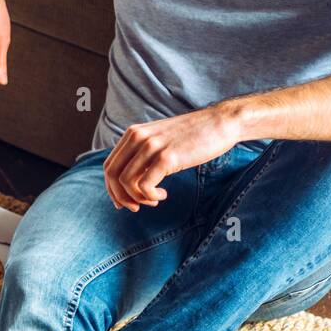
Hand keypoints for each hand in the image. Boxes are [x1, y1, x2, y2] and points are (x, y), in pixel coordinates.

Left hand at [103, 106, 242, 210]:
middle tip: (135, 207)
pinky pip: (145, 186)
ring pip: (126, 182)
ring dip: (138, 198)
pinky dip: (151, 197)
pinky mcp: (167, 157)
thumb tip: (128, 182)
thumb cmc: (193, 136)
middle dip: (120, 197)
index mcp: (133, 133)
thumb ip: (143, 154)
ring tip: (154, 200)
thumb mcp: (160, 140)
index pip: (109, 165)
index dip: (111, 188)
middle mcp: (138, 137)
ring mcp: (151, 146)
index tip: (122, 202)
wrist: (221, 122)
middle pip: (112, 175)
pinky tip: (163, 195)